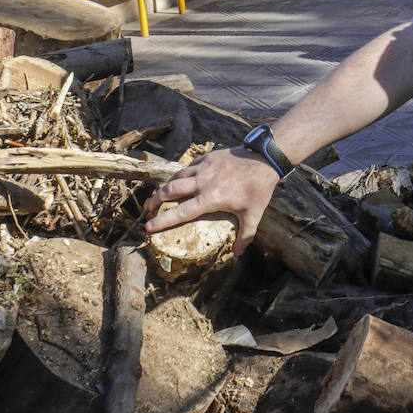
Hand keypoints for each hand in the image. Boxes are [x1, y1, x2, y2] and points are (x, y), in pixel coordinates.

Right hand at [143, 147, 280, 254]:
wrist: (263, 159)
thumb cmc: (258, 189)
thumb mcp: (253, 215)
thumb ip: (245, 236)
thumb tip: (237, 254)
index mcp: (209, 199)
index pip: (180, 212)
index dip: (162, 221)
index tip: (149, 227)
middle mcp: (201, 183)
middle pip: (169, 190)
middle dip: (155, 200)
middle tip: (148, 209)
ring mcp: (203, 168)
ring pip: (176, 176)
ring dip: (166, 186)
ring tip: (161, 195)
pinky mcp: (207, 158)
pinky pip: (188, 166)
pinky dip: (182, 174)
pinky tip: (182, 179)